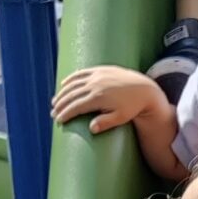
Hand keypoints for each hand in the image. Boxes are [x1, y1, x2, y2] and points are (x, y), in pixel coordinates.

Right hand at [52, 65, 167, 139]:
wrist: (144, 89)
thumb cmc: (132, 107)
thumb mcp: (121, 118)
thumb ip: (106, 123)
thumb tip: (91, 129)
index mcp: (98, 97)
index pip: (76, 106)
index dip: (65, 113)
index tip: (58, 120)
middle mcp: (95, 84)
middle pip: (71, 95)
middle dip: (60, 105)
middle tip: (53, 113)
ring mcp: (97, 75)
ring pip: (73, 83)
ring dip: (62, 93)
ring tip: (55, 102)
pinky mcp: (100, 69)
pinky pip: (81, 73)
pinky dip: (71, 78)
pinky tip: (64, 84)